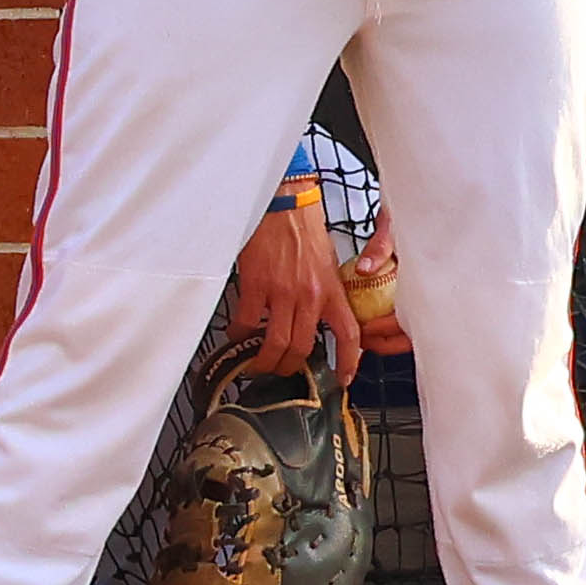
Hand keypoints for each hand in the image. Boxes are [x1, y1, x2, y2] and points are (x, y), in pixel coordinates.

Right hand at [225, 191, 360, 377]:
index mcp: (333, 291)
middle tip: (279, 370)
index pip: (349, 334)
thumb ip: (325, 294)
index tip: (343, 379)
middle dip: (289, 367)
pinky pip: (247, 323)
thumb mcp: (328, 265)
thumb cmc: (305, 232)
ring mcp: (283, 292)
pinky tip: (236, 333)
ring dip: (263, 359)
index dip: (348, 361)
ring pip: (275, 343)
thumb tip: (318, 321)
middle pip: (302, 348)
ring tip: (255, 362)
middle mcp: (311, 295)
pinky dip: (239, 334)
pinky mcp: (256, 285)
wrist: (284, 205)